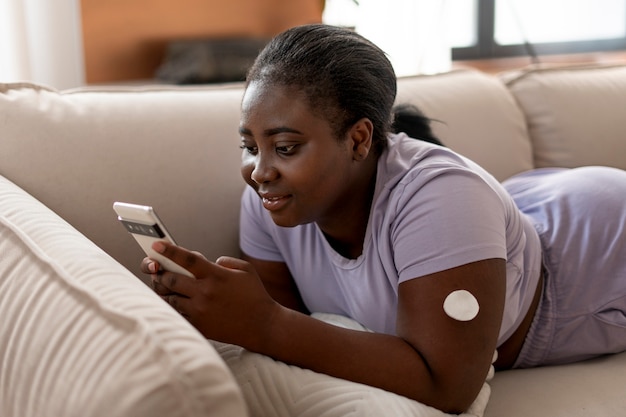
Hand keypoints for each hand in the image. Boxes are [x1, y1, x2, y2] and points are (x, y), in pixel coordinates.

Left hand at [147, 241, 279, 348]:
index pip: (188, 259)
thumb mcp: (245, 270)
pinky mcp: (199, 326)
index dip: (170, 251)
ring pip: (170, 298)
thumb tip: (208, 261)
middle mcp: (205, 293)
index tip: (156, 245)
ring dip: (164, 290)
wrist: (262, 325)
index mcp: (216, 276)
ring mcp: (200, 311)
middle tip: (157, 269)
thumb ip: (225, 261)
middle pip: (171, 279)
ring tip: (164, 285)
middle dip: (161, 273)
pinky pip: (177, 314)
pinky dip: (173, 307)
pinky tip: (175, 301)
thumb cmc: (255, 295)